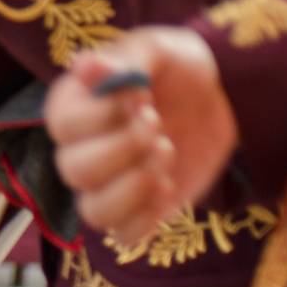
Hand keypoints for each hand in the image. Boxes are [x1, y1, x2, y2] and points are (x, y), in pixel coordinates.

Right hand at [48, 30, 236, 245]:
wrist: (224, 97)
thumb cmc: (178, 67)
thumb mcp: (155, 50)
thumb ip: (123, 60)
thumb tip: (84, 65)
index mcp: (73, 105)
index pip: (62, 126)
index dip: (102, 116)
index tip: (142, 97)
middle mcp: (80, 149)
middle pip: (74, 171)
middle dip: (123, 150)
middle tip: (158, 125)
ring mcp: (107, 184)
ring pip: (93, 213)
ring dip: (133, 189)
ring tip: (166, 154)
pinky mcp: (138, 210)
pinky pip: (124, 236)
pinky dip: (146, 218)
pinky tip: (168, 186)